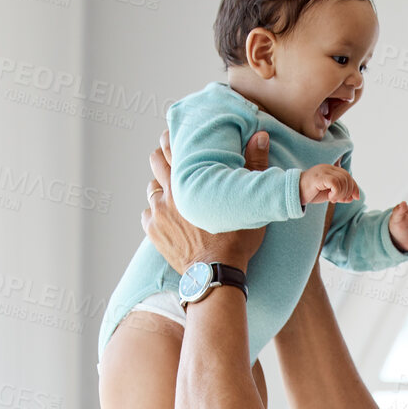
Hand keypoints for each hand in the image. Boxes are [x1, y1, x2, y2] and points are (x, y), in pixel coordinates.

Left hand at [143, 127, 267, 271]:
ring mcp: (158, 212)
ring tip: (173, 191)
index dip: (173, 138)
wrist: (216, 273)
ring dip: (160, 186)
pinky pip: (148, 214)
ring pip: (151, 187)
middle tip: (173, 159)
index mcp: (191, 178)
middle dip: (163, 157)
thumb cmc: (236, 239)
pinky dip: (155, 212)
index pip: (172, 146)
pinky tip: (167, 217)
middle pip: (156, 161)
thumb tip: (260, 136)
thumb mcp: (249, 200)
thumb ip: (254, 165)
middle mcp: (170, 191)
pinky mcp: (153, 231)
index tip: (176, 135)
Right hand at [300, 161, 360, 206]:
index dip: (354, 187)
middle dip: (348, 191)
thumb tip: (352, 198)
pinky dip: (336, 192)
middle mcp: (328, 168)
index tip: (355, 198)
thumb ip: (340, 194)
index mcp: (330, 170)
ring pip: (342, 180)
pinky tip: (330, 197)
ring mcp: (323, 171)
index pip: (348, 176)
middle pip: (347, 177)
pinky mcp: (319, 177)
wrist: (294, 193)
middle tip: (339, 200)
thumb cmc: (310, 193)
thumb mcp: (328, 194)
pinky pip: (335, 183)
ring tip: (333, 199)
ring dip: (341, 193)